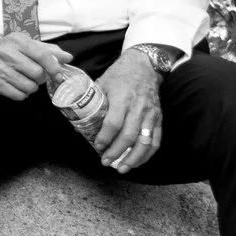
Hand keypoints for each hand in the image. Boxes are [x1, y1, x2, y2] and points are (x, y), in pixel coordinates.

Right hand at [0, 31, 73, 100]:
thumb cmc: (8, 49)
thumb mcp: (26, 45)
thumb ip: (48, 50)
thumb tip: (68, 57)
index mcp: (17, 41)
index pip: (42, 55)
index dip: (54, 67)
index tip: (58, 75)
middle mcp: (7, 53)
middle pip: (37, 74)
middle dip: (41, 78)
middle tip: (36, 75)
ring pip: (29, 87)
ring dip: (31, 87)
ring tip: (25, 80)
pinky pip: (18, 95)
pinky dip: (22, 93)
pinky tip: (17, 85)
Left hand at [92, 49, 163, 171]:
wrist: (143, 67)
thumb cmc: (119, 76)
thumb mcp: (102, 83)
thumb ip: (92, 102)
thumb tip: (76, 121)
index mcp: (122, 98)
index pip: (114, 122)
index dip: (105, 137)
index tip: (97, 146)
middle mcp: (138, 108)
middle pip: (129, 135)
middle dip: (116, 152)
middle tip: (105, 161)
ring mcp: (150, 114)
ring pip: (145, 141)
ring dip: (133, 158)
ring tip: (122, 168)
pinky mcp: (158, 119)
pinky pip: (156, 140)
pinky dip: (147, 154)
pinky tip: (137, 162)